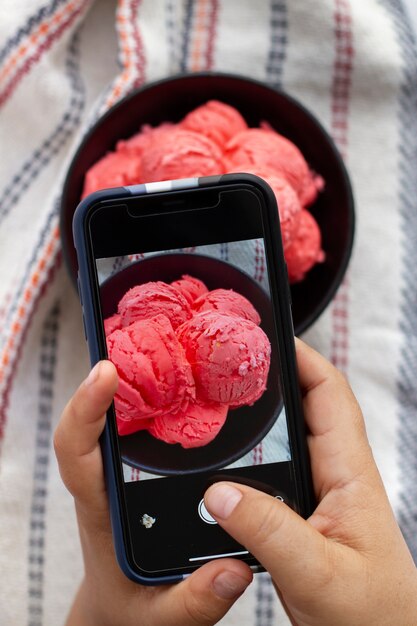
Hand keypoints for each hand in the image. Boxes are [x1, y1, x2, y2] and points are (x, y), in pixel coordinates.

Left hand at [54, 361, 252, 625]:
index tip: (105, 372)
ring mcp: (126, 471)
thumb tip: (234, 567)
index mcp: (101, 508)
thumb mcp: (162, 618)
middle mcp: (109, 479)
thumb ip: (195, 600)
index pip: (76, 451)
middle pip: (98, 415)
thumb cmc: (133, 610)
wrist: (123, 609)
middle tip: (145, 331)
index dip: (84, 408)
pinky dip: (161, 397)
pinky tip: (190, 380)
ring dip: (139, 375)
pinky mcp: (146, 469)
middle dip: (116, 370)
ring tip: (170, 339)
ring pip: (124, 414)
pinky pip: (146, 426)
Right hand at [204, 339, 416, 625]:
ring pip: (290, 439)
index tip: (266, 338)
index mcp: (350, 475)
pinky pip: (277, 471)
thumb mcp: (317, 575)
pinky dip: (252, 457)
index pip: (331, 395)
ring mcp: (321, 495)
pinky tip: (225, 464)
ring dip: (261, 418)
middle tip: (229, 363)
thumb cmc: (372, 616)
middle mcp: (336, 476)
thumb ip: (269, 533)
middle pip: (307, 407)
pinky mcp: (304, 516)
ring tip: (221, 401)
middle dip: (273, 380)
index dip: (303, 359)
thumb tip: (220, 493)